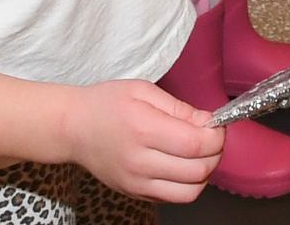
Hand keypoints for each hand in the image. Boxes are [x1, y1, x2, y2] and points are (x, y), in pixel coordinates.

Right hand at [58, 80, 222, 205]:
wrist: (73, 129)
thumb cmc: (106, 104)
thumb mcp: (142, 90)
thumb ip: (179, 107)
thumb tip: (209, 123)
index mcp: (143, 129)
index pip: (196, 144)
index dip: (216, 136)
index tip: (216, 125)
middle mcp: (140, 161)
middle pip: (198, 170)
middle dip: (215, 153)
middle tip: (211, 138)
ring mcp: (137, 183)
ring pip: (190, 191)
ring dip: (205, 173)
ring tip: (199, 155)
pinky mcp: (135, 194)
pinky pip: (175, 198)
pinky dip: (188, 184)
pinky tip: (182, 166)